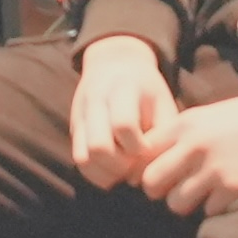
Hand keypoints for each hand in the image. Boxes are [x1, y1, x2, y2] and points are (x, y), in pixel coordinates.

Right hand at [66, 35, 176, 183]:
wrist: (114, 64)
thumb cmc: (147, 90)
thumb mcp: (163, 102)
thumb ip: (163, 133)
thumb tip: (153, 170)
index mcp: (123, 88)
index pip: (123, 124)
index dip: (138, 146)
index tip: (148, 147)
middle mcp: (95, 101)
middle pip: (98, 147)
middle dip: (121, 165)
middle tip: (136, 162)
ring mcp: (80, 116)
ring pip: (83, 159)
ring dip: (107, 172)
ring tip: (125, 168)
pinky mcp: (73, 130)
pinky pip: (79, 162)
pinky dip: (97, 173)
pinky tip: (114, 169)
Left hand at [134, 87, 237, 212]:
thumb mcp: (205, 116)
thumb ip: (178, 136)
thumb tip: (149, 162)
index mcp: (183, 124)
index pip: (141, 152)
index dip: (142, 166)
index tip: (152, 172)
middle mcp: (193, 146)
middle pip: (150, 183)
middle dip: (159, 191)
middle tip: (173, 188)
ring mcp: (214, 168)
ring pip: (176, 204)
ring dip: (186, 202)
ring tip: (201, 192)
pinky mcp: (235, 188)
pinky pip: (208, 211)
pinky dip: (214, 207)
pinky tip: (225, 193)